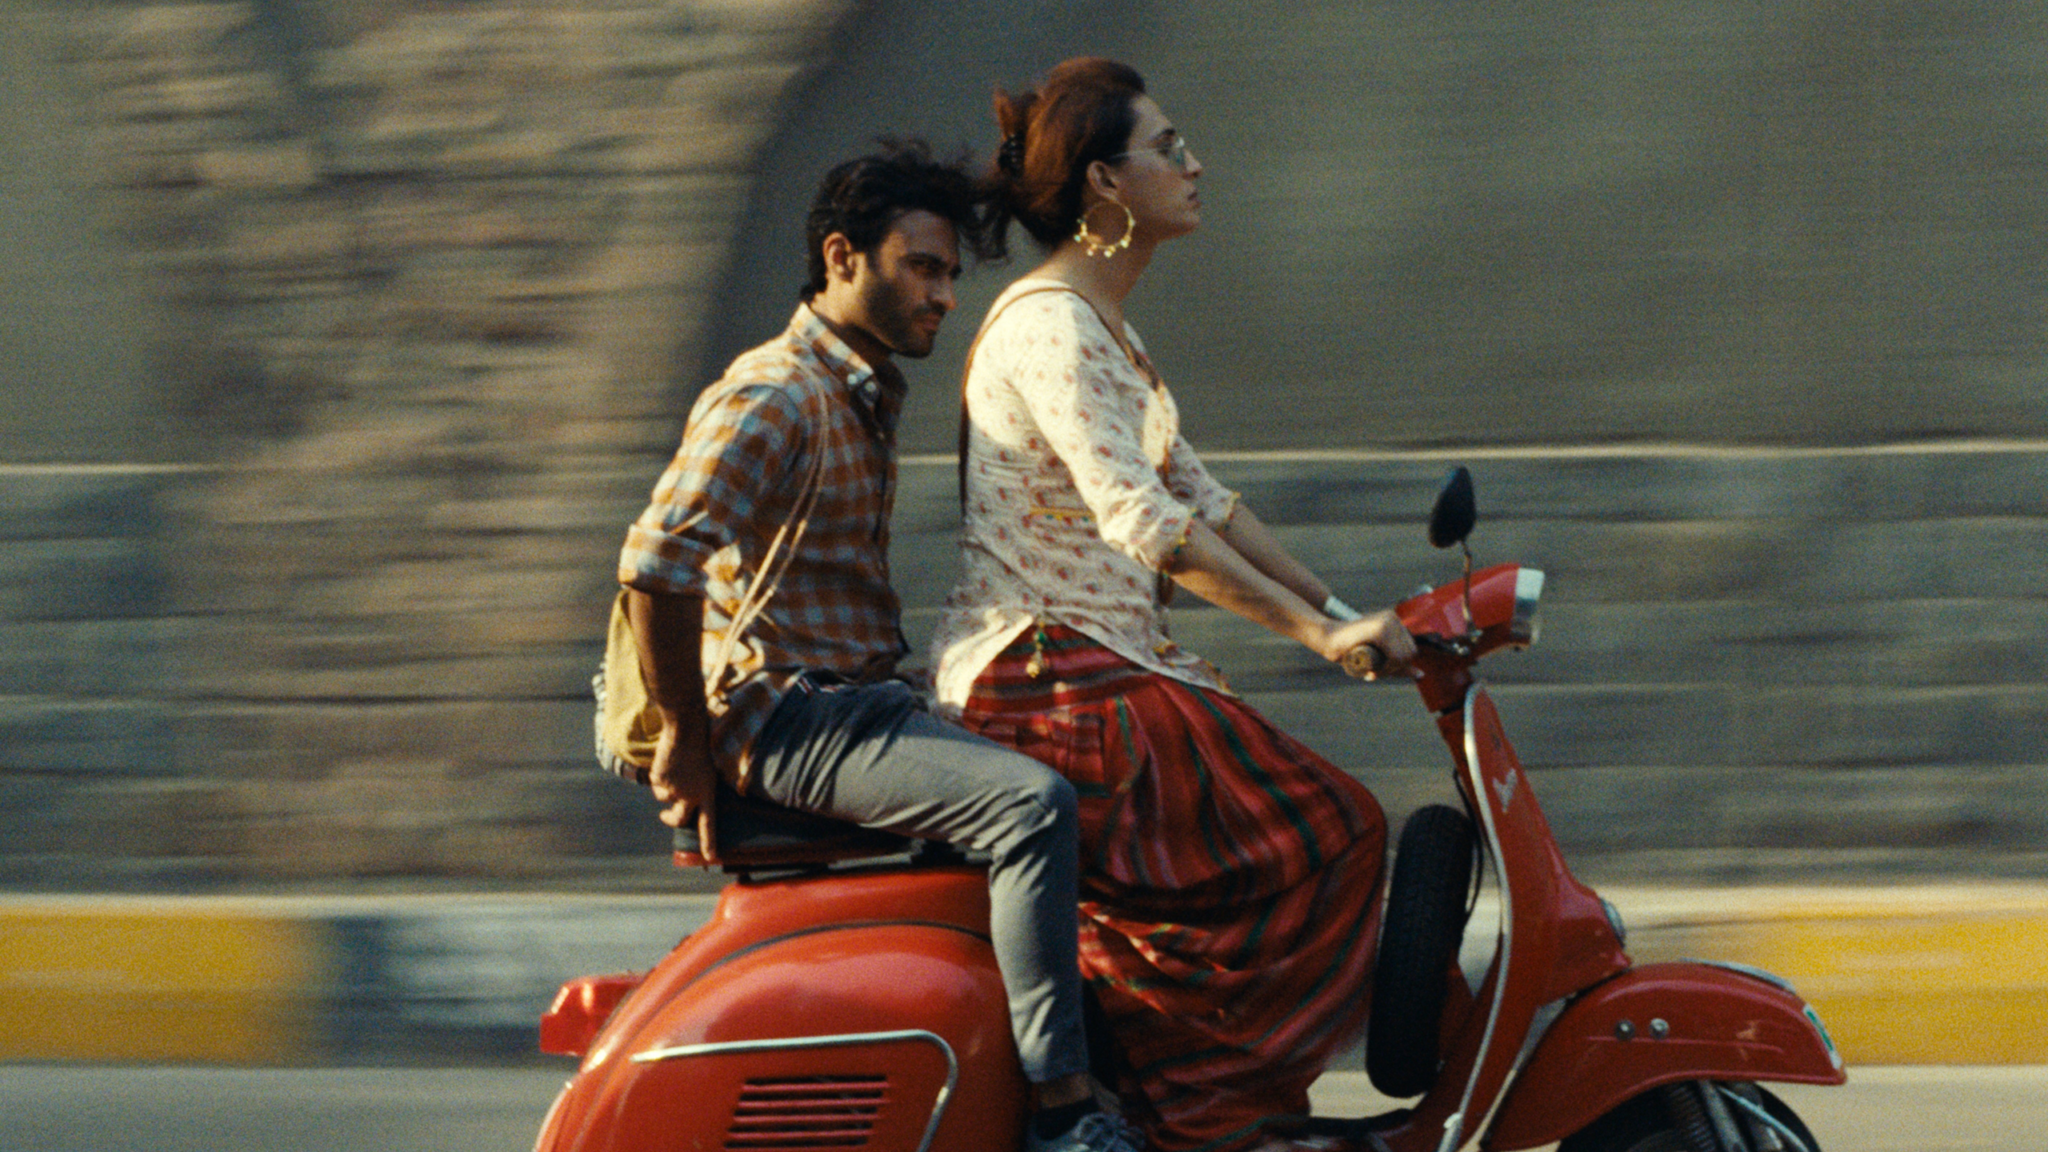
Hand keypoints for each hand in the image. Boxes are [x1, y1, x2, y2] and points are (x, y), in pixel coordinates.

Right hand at [648, 718, 717, 860]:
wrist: (686, 730)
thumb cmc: (700, 747)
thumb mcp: (706, 772)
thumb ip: (698, 789)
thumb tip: (681, 803)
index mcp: (707, 793)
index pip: (709, 823)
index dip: (709, 841)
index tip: (711, 858)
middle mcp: (691, 795)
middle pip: (678, 819)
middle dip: (669, 819)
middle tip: (664, 817)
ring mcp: (674, 789)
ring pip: (664, 797)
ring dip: (665, 786)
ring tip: (673, 767)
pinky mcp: (659, 781)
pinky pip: (655, 784)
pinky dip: (658, 776)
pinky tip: (666, 762)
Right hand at [1321, 609, 1414, 679]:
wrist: (1326, 637)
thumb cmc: (1348, 648)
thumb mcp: (1377, 656)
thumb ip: (1398, 663)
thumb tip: (1421, 675)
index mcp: (1394, 622)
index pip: (1410, 649)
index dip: (1397, 665)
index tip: (1378, 670)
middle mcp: (1393, 619)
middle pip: (1410, 653)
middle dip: (1395, 668)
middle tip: (1374, 673)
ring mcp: (1388, 621)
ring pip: (1404, 656)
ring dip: (1390, 670)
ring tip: (1372, 672)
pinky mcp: (1381, 628)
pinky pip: (1395, 656)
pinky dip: (1386, 668)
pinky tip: (1372, 670)